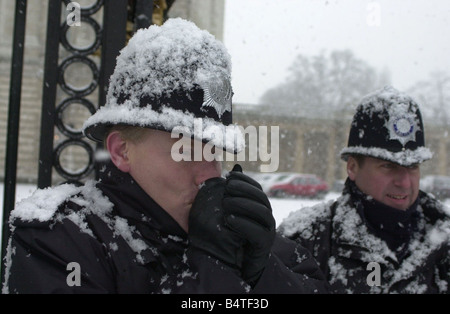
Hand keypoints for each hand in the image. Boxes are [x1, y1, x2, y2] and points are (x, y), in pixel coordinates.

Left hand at [188, 165, 274, 285]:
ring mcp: (268, 231)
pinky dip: (243, 224)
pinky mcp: (264, 245)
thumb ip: (232, 192)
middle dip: (244, 190)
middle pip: (261, 198)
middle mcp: (266, 217)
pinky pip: (258, 233)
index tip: (229, 176)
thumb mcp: (229, 211)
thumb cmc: (231, 236)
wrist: (235, 266)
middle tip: (227, 187)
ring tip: (225, 203)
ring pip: (262, 213)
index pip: (256, 188)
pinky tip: (229, 219)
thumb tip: (235, 167)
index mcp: (259, 207)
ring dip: (243, 205)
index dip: (244, 180)